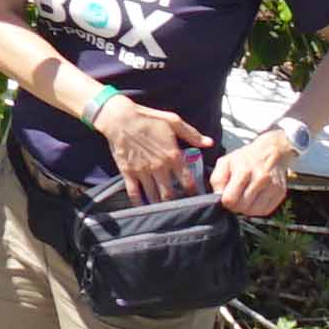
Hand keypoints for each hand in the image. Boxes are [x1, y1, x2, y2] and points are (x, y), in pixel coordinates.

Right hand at [94, 93, 211, 200]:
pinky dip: (139, 202)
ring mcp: (143, 171)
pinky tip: (143, 206)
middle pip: (171, 194)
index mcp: (173, 155)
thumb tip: (209, 143)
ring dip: (160, 205)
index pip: (188, 181)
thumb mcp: (173, 121)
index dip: (194, 192)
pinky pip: (134, 192)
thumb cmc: (147, 118)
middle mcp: (160, 167)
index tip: (196, 197)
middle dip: (177, 203)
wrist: (119, 118)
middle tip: (180, 207)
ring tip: (164, 210)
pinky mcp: (128, 172)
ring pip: (154, 196)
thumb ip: (192, 134)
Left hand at [209, 126, 301, 220]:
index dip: (224, 201)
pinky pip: (265, 211)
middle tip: (234, 197)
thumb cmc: (245, 158)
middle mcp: (261, 180)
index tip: (225, 196)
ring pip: (254, 212)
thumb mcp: (225, 161)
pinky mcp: (280, 193)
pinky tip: (254, 199)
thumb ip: (217, 179)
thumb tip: (218, 196)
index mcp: (244, 171)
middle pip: (242, 207)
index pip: (230, 199)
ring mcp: (272, 187)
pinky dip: (257, 209)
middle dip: (235, 205)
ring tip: (244, 197)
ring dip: (246, 209)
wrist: (271, 151)